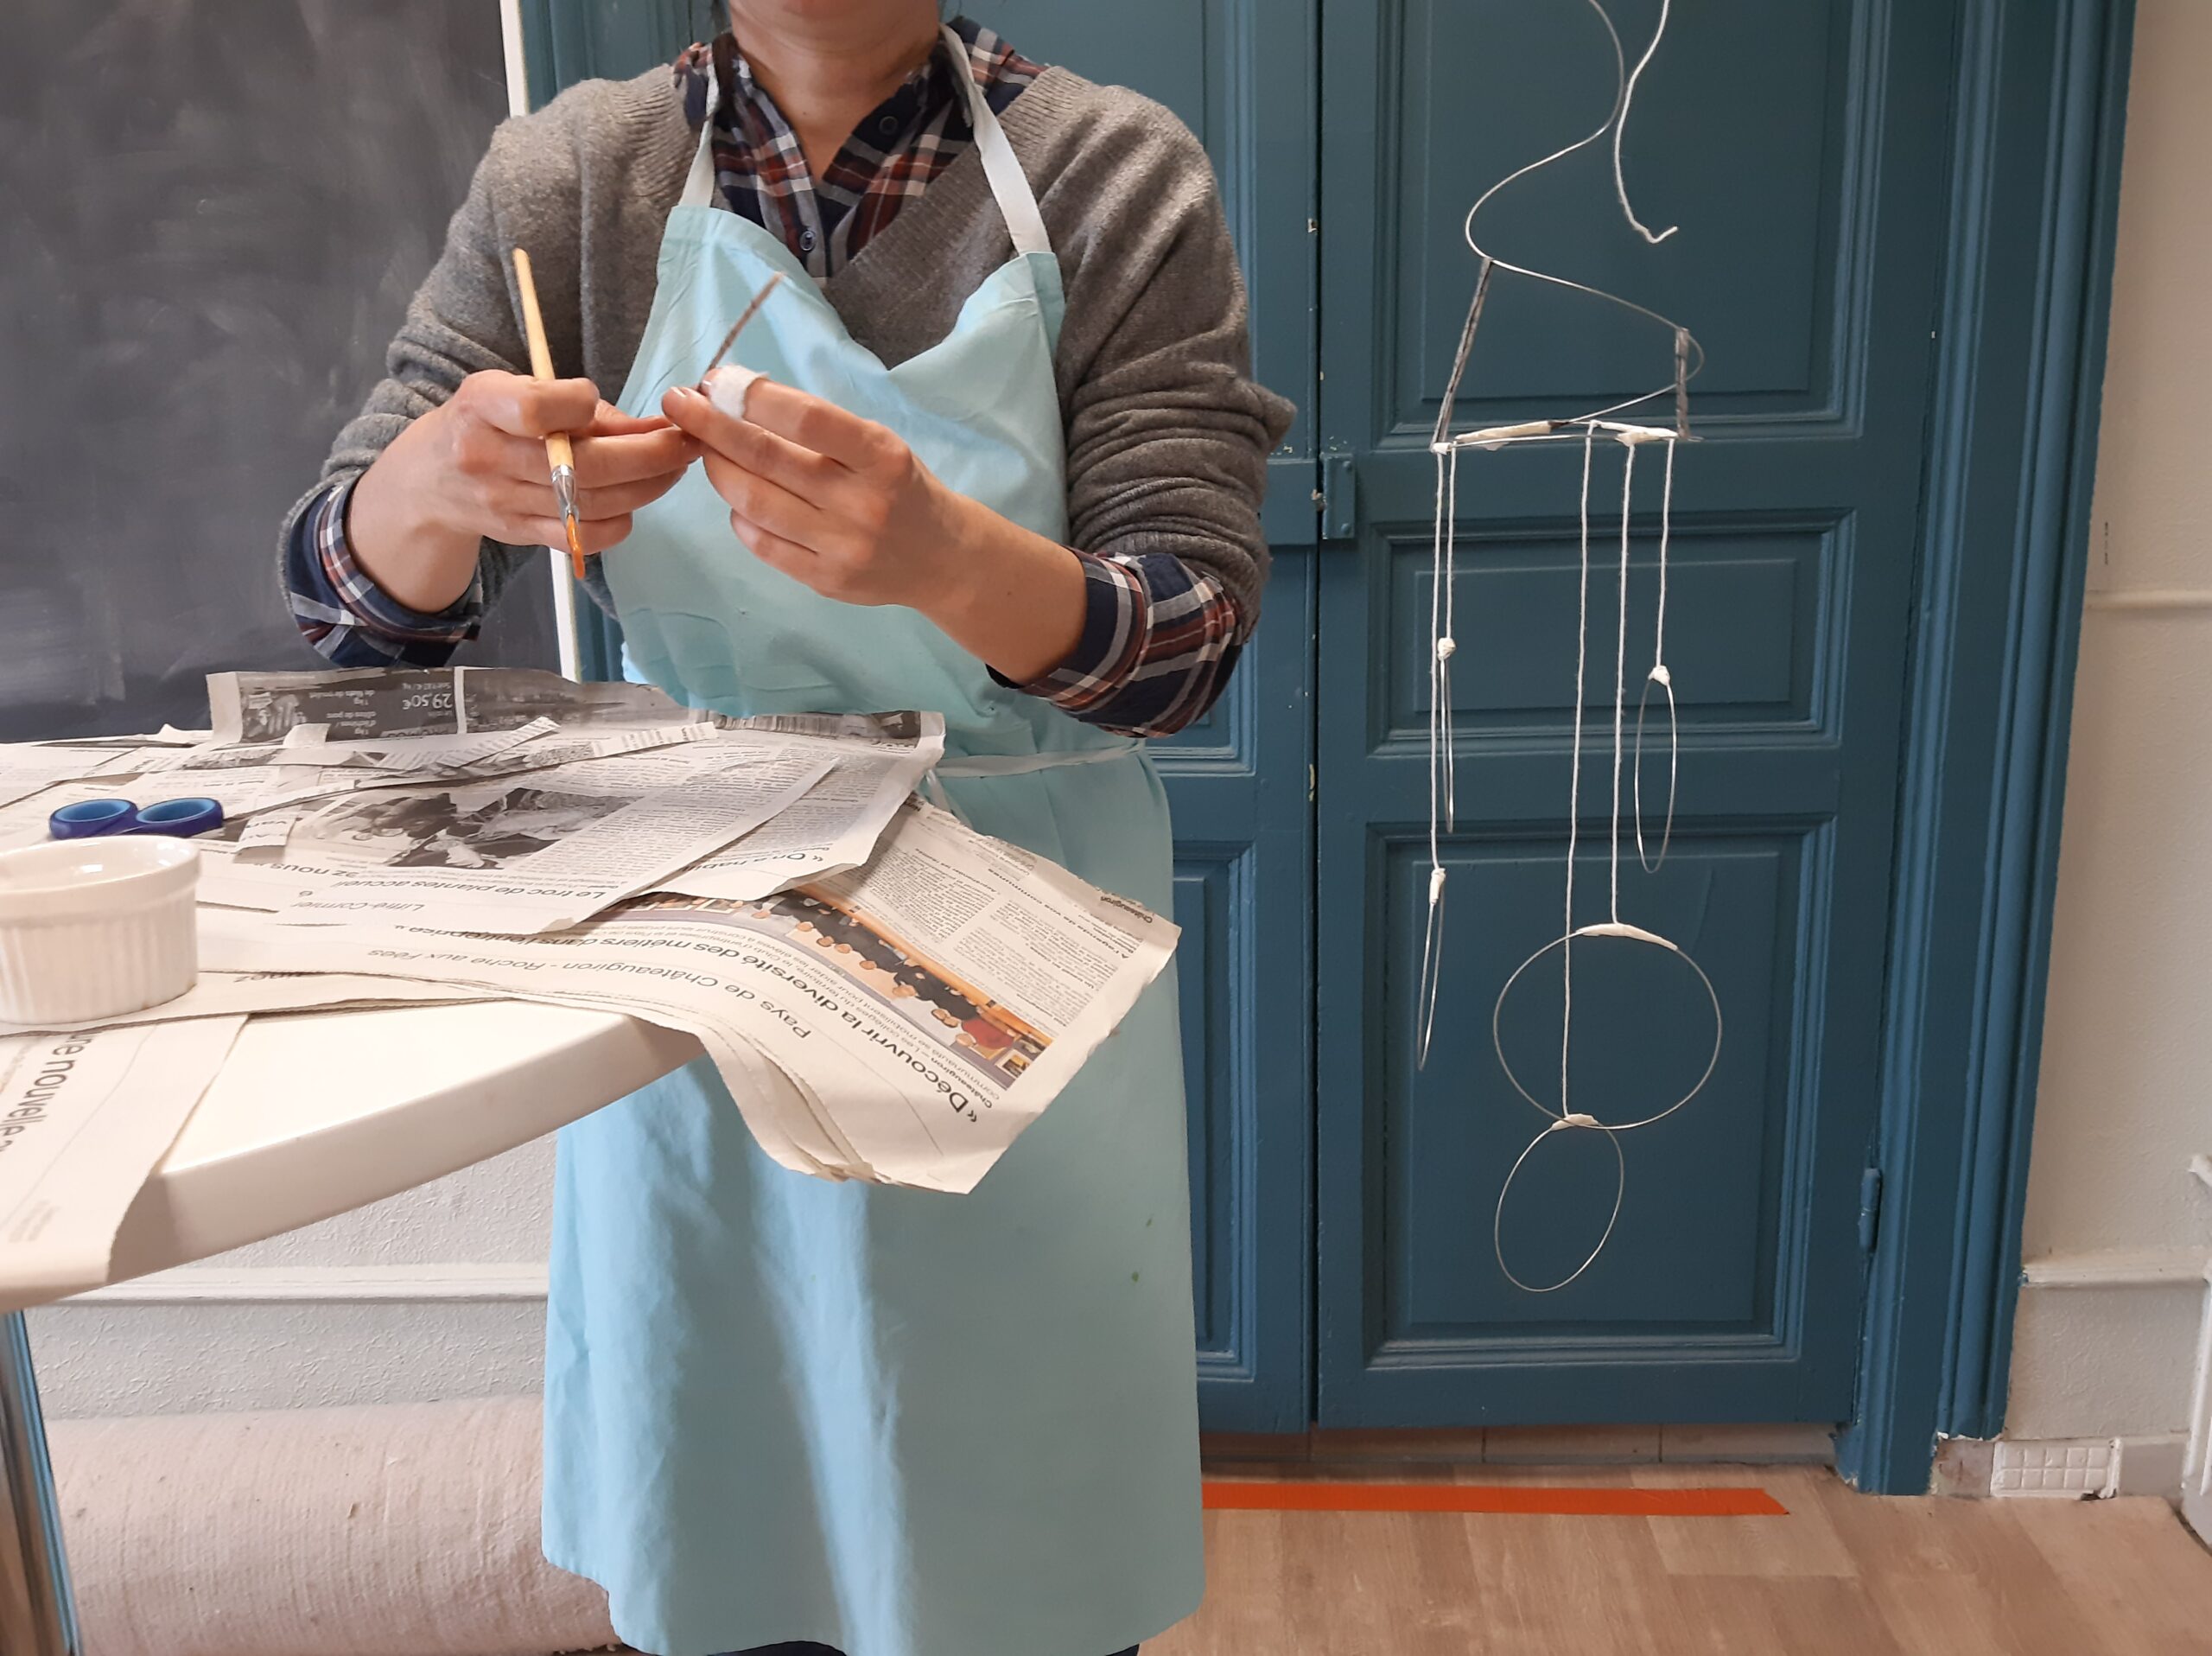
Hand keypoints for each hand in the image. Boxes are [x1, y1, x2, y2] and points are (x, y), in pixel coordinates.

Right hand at [349, 370, 699, 610]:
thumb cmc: (486, 422)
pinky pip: (583, 537)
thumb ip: (578, 407)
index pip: (537, 409)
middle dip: (650, 455)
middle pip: (585, 465)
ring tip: (675, 467)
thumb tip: (654, 426)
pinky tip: (635, 501)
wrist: (430, 479)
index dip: (581, 404)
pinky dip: (620, 522)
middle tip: (687, 442)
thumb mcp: (514, 391)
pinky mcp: (521, 535)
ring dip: (648, 486)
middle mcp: (488, 457)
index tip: (597, 400)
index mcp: (482, 407)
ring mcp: (504, 502)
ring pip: (593, 503)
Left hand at [662, 374, 962, 609]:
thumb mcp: (877, 445)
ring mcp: (843, 547)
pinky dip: (739, 513)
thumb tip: (735, 397)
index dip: (750, 396)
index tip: (714, 381)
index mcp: (881, 457)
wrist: (942, 558)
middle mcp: (862, 503)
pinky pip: (760, 542)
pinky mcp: (826, 581)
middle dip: (710, 426)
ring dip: (717, 469)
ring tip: (705, 451)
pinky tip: (740, 498)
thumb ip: (818, 428)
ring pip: (753, 502)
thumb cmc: (901, 487)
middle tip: (679, 405)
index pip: (804, 418)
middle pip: (766, 459)